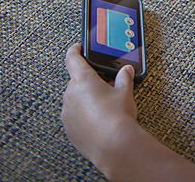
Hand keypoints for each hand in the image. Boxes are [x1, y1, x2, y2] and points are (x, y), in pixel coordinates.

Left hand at [62, 43, 137, 175]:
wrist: (113, 146)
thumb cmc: (117, 116)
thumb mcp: (124, 92)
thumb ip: (124, 78)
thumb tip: (126, 70)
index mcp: (83, 79)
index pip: (73, 58)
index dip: (75, 50)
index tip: (78, 47)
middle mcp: (71, 94)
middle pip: (76, 81)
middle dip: (88, 81)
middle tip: (103, 85)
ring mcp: (68, 113)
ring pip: (74, 99)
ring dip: (84, 99)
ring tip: (102, 106)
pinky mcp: (69, 129)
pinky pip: (73, 116)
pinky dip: (82, 115)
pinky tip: (97, 120)